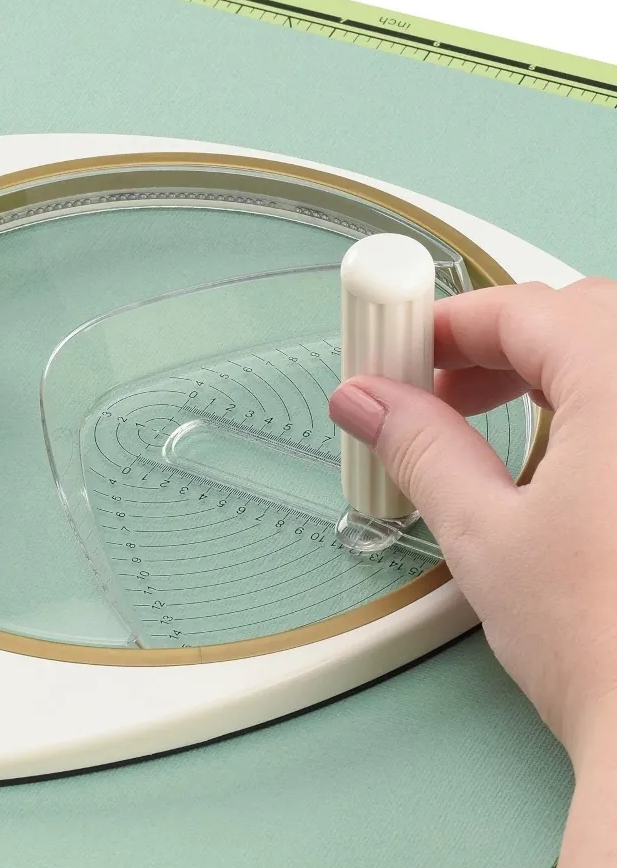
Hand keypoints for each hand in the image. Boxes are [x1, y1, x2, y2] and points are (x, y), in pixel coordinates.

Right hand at [329, 278, 616, 865]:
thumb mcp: (485, 536)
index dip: (451, 323)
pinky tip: (555, 456)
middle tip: (435, 389)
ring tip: (485, 420)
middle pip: (577, 320)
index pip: (527, 310)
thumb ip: (421, 449)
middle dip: (495, 344)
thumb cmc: (611, 655)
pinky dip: (587, 408)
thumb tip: (371, 403)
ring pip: (608, 358)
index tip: (404, 350)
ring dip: (542, 372)